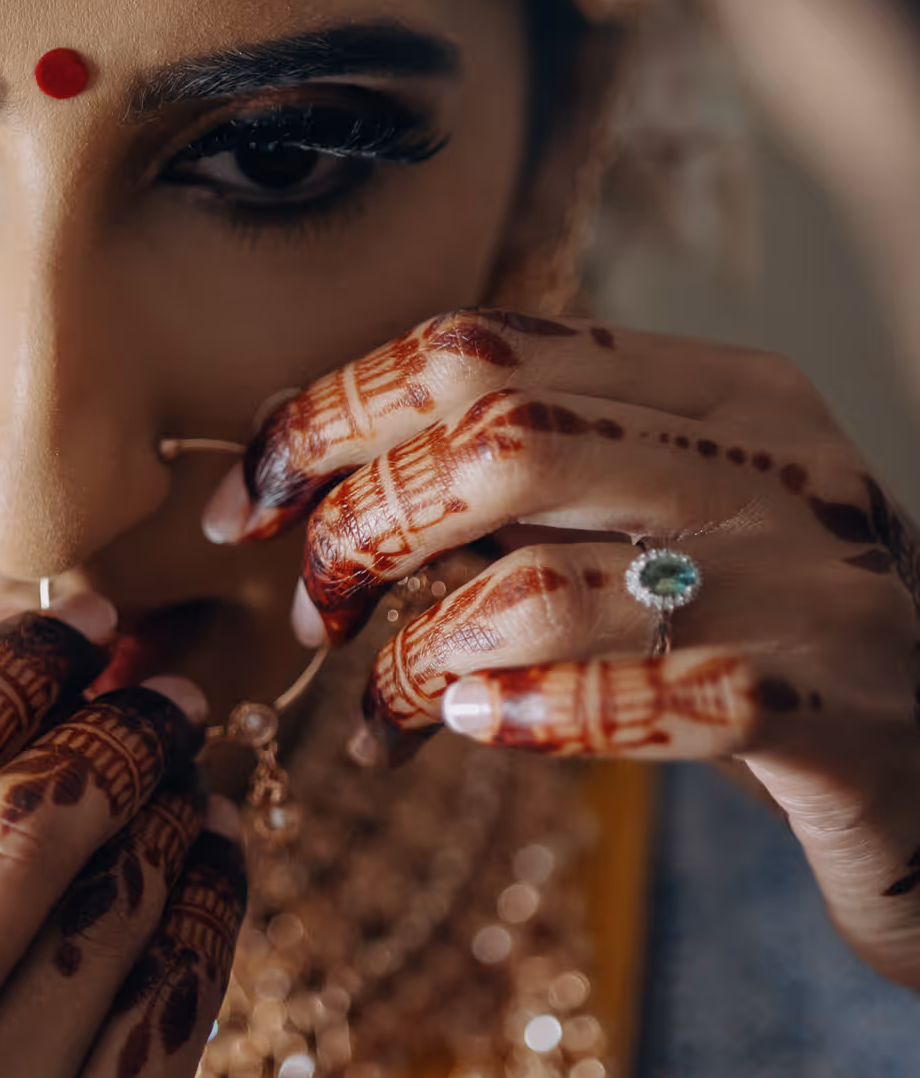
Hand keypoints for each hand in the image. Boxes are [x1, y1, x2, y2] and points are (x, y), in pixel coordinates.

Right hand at [0, 610, 244, 1077]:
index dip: (3, 670)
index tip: (66, 622)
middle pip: (24, 822)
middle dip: (111, 722)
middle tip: (154, 684)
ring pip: (121, 904)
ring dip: (174, 804)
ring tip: (188, 763)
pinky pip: (179, 1009)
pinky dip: (213, 902)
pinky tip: (217, 858)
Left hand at [205, 309, 919, 989]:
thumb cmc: (758, 632)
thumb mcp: (653, 518)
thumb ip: (521, 474)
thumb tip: (303, 460)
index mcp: (716, 384)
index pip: (480, 347)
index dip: (334, 415)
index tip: (248, 504)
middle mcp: (769, 458)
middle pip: (502, 440)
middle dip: (365, 526)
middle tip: (314, 613)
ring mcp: (810, 581)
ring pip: (549, 582)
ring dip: (423, 653)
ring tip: (387, 711)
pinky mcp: (829, 711)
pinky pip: (639, 705)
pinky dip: (528, 719)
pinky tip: (477, 730)